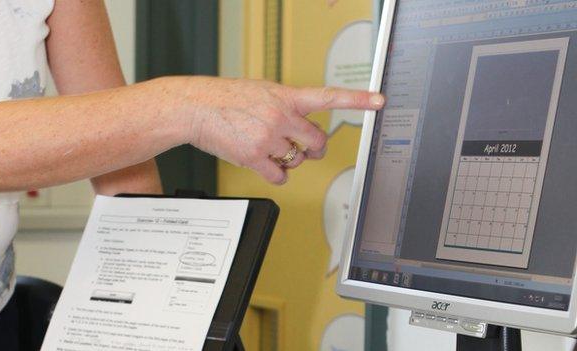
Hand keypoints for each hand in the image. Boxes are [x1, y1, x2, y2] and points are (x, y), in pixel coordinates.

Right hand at [183, 77, 384, 183]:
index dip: (357, 99)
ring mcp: (269, 137)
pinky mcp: (254, 157)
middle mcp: (281, 116)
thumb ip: (288, 104)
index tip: (379, 101)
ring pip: (297, 160)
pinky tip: (265, 164)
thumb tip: (303, 123)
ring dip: (289, 160)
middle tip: (304, 148)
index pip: (329, 97)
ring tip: (270, 148)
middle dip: (313, 148)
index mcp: (287, 97)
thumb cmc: (227, 97)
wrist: (197, 107)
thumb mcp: (263, 90)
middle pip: (318, 142)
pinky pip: (280, 176)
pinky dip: (277, 174)